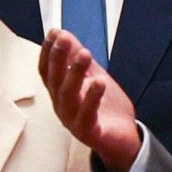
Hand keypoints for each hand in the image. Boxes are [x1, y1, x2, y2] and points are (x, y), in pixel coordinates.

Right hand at [39, 30, 141, 171]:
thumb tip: (62, 34)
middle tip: (65, 40)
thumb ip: (79, 58)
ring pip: (68, 96)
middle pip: (55, 81)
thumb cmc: (106, 108)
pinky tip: (99, 82)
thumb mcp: (93, 76)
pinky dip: (92, 98)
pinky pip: (87, 115)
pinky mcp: (88, 133)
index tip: (53, 33)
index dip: (47, 52)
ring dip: (74, 73)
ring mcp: (73, 121)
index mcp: (60, 93)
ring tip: (84, 55)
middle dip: (58, 58)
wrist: (124, 138)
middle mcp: (62, 106)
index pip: (47, 71)